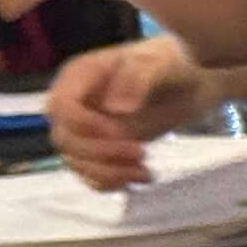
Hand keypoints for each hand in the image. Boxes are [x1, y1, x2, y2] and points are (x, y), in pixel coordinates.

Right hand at [48, 35, 208, 188]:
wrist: (187, 82)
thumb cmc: (169, 65)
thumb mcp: (158, 65)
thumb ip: (137, 80)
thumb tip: (115, 109)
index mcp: (79, 77)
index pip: (60, 106)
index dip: (83, 125)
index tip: (119, 132)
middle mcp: (75, 104)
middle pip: (65, 139)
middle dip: (100, 153)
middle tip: (142, 152)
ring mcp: (86, 129)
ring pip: (75, 161)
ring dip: (107, 173)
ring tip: (146, 172)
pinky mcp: (101, 149)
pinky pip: (90, 174)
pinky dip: (111, 182)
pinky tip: (141, 178)